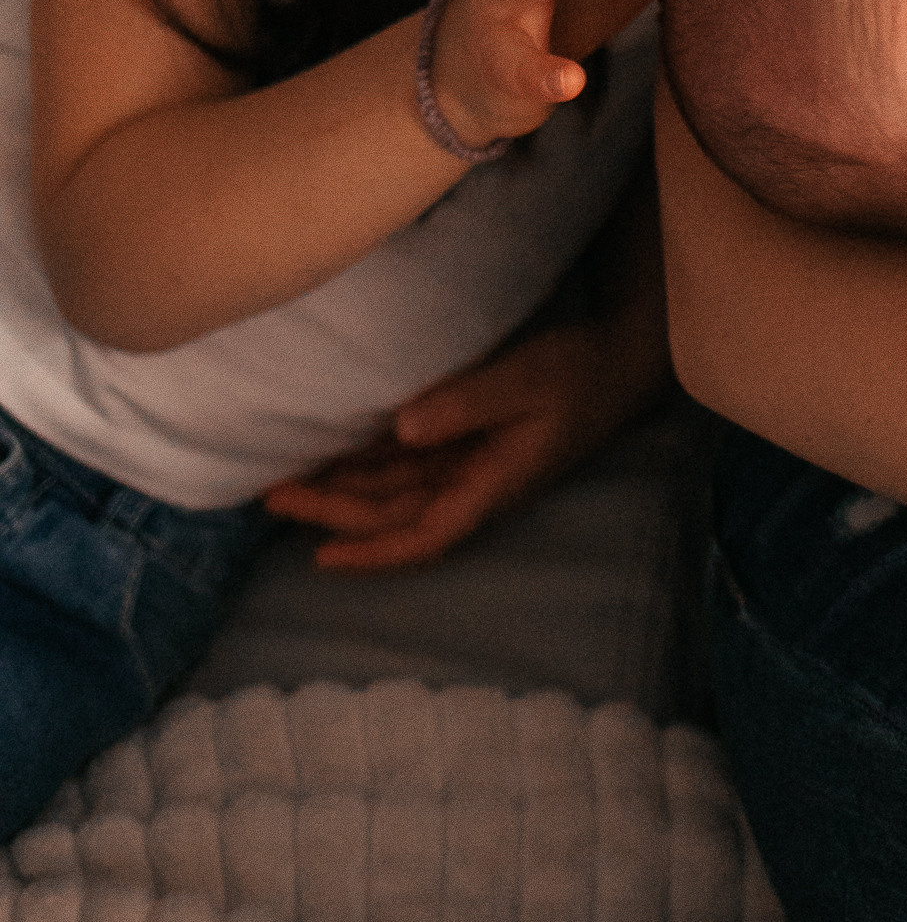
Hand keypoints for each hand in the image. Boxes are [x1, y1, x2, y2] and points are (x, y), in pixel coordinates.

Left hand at [261, 302, 668, 570]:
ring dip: (344, 487)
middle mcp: (473, 485)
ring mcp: (471, 465)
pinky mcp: (470, 442)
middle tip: (272, 495)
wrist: (619, 362)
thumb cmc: (576, 373)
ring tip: (286, 477)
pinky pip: (410, 462)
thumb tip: (401, 427)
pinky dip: (371, 461)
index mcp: (490, 486)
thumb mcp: (525, 381)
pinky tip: (337, 450)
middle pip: (393, 513)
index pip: (423, 535)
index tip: (320, 559)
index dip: (371, 555)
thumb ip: (466, 403)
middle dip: (333, 511)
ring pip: (395, 489)